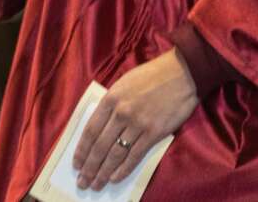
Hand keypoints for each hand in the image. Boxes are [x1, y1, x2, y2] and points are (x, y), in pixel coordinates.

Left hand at [72, 50, 198, 190]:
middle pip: (100, 145)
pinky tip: (115, 178)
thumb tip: (99, 126)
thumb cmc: (150, 77)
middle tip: (83, 181)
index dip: (82, 149)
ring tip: (96, 184)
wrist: (181, 74)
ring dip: (104, 171)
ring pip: (116, 153)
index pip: (90, 130)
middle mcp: (121, 113)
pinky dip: (124, 169)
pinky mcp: (155, 133)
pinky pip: (135, 155)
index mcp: (110, 99)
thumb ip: (110, 105)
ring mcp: (138, 124)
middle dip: (90, 166)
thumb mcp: (122, 84)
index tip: (76, 163)